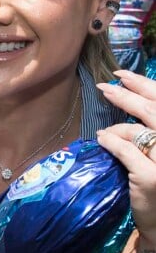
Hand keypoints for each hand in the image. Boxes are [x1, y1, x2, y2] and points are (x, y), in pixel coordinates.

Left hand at [96, 70, 155, 245]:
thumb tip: (127, 96)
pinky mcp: (150, 177)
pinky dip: (110, 142)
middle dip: (126, 96)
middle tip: (106, 88)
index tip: (123, 75)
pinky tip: (102, 140)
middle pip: (153, 113)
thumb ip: (151, 130)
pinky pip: (124, 150)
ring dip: (116, 128)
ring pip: (136, 131)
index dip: (145, 85)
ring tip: (106, 131)